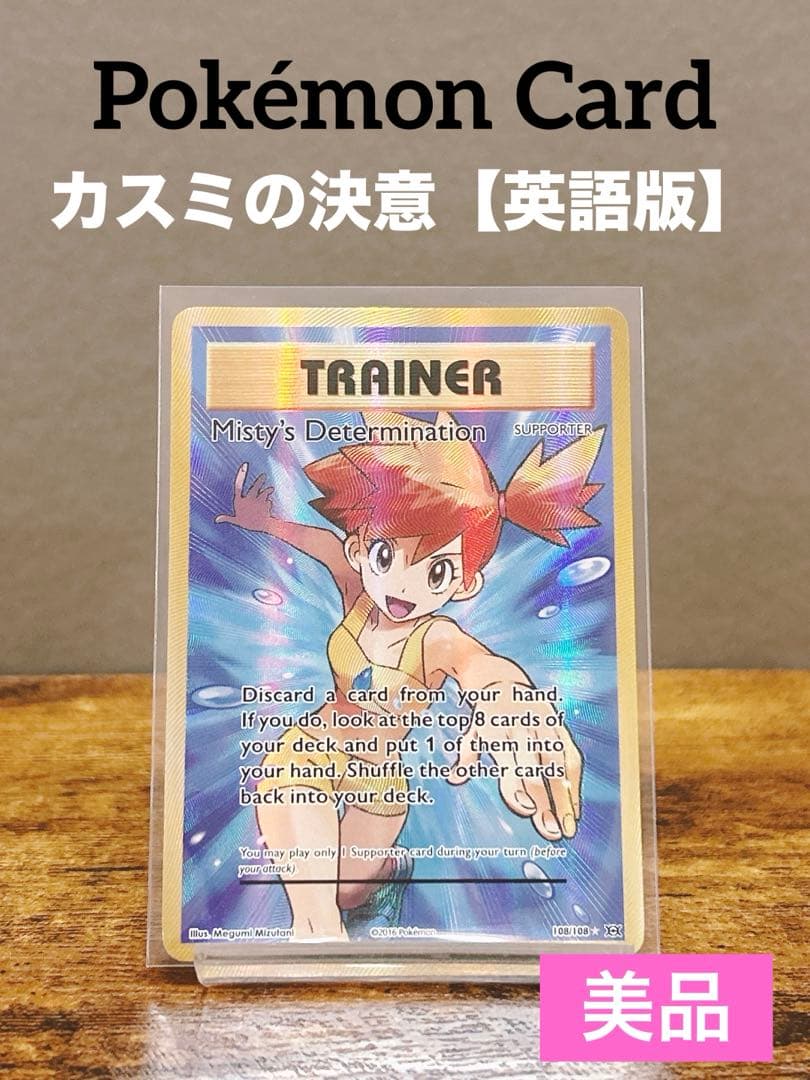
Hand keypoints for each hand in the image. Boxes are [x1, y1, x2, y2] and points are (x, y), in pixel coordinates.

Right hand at [215, 463, 273, 532]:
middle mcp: (248, 500)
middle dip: (260, 480)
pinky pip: (268, 499)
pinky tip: (269, 505)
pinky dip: (269, 500)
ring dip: (268, 489)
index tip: (245, 465)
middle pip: (255, 486)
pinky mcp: (266, 503)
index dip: (241, 474)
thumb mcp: (237, 521)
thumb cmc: (248, 524)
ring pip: (264, 491)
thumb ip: (227, 518)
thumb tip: (216, 520)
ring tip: (271, 489)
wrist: (261, 528)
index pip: (238, 484)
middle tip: (264, 476)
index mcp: (239, 501)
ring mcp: (257, 501)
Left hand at [449, 715, 582, 840]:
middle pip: (535, 766)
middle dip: (544, 800)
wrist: (504, 678)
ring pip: (558, 763)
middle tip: (550, 831)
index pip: (507, 761)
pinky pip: (571, 755)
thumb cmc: (486, 715)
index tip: (527, 811)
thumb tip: (454, 778)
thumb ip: (467, 756)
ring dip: (564, 797)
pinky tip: (573, 809)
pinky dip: (575, 783)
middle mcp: (521, 725)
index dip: (517, 786)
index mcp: (495, 728)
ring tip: (567, 827)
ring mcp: (543, 724)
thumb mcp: (472, 731)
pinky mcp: (559, 725)